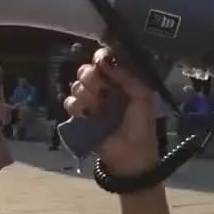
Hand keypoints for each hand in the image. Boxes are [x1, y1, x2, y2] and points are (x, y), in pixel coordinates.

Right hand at [62, 47, 157, 175]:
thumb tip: (107, 61)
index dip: (101, 58)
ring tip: (97, 106)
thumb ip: (128, 76)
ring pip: (77, 86)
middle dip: (91, 76)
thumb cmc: (141, 124)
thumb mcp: (143, 95)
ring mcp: (91, 101)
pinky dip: (76, 106)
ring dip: (86, 93)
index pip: (105, 60)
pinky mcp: (80, 116)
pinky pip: (70, 103)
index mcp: (120, 80)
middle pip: (87, 70)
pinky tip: (87, 113)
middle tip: (101, 88)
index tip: (101, 62)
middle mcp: (104, 87)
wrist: (131, 154)